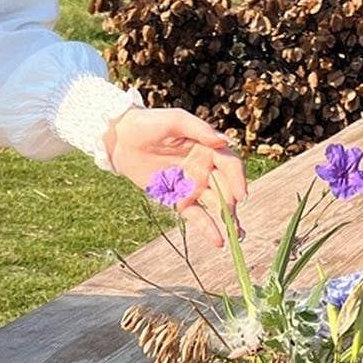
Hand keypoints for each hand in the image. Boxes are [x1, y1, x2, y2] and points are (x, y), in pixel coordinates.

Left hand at [103, 106, 247, 246]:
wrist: (121, 138)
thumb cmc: (149, 123)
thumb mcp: (175, 121)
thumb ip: (199, 130)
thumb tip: (224, 141)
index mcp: (208, 149)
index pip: (230, 165)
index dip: (237, 180)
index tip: (240, 195)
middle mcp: (205, 168)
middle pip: (225, 189)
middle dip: (233, 205)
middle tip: (235, 221)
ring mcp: (193, 185)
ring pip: (215, 205)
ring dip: (227, 220)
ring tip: (237, 237)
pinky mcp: (178, 199)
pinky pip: (196, 216)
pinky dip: (207, 228)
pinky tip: (218, 241)